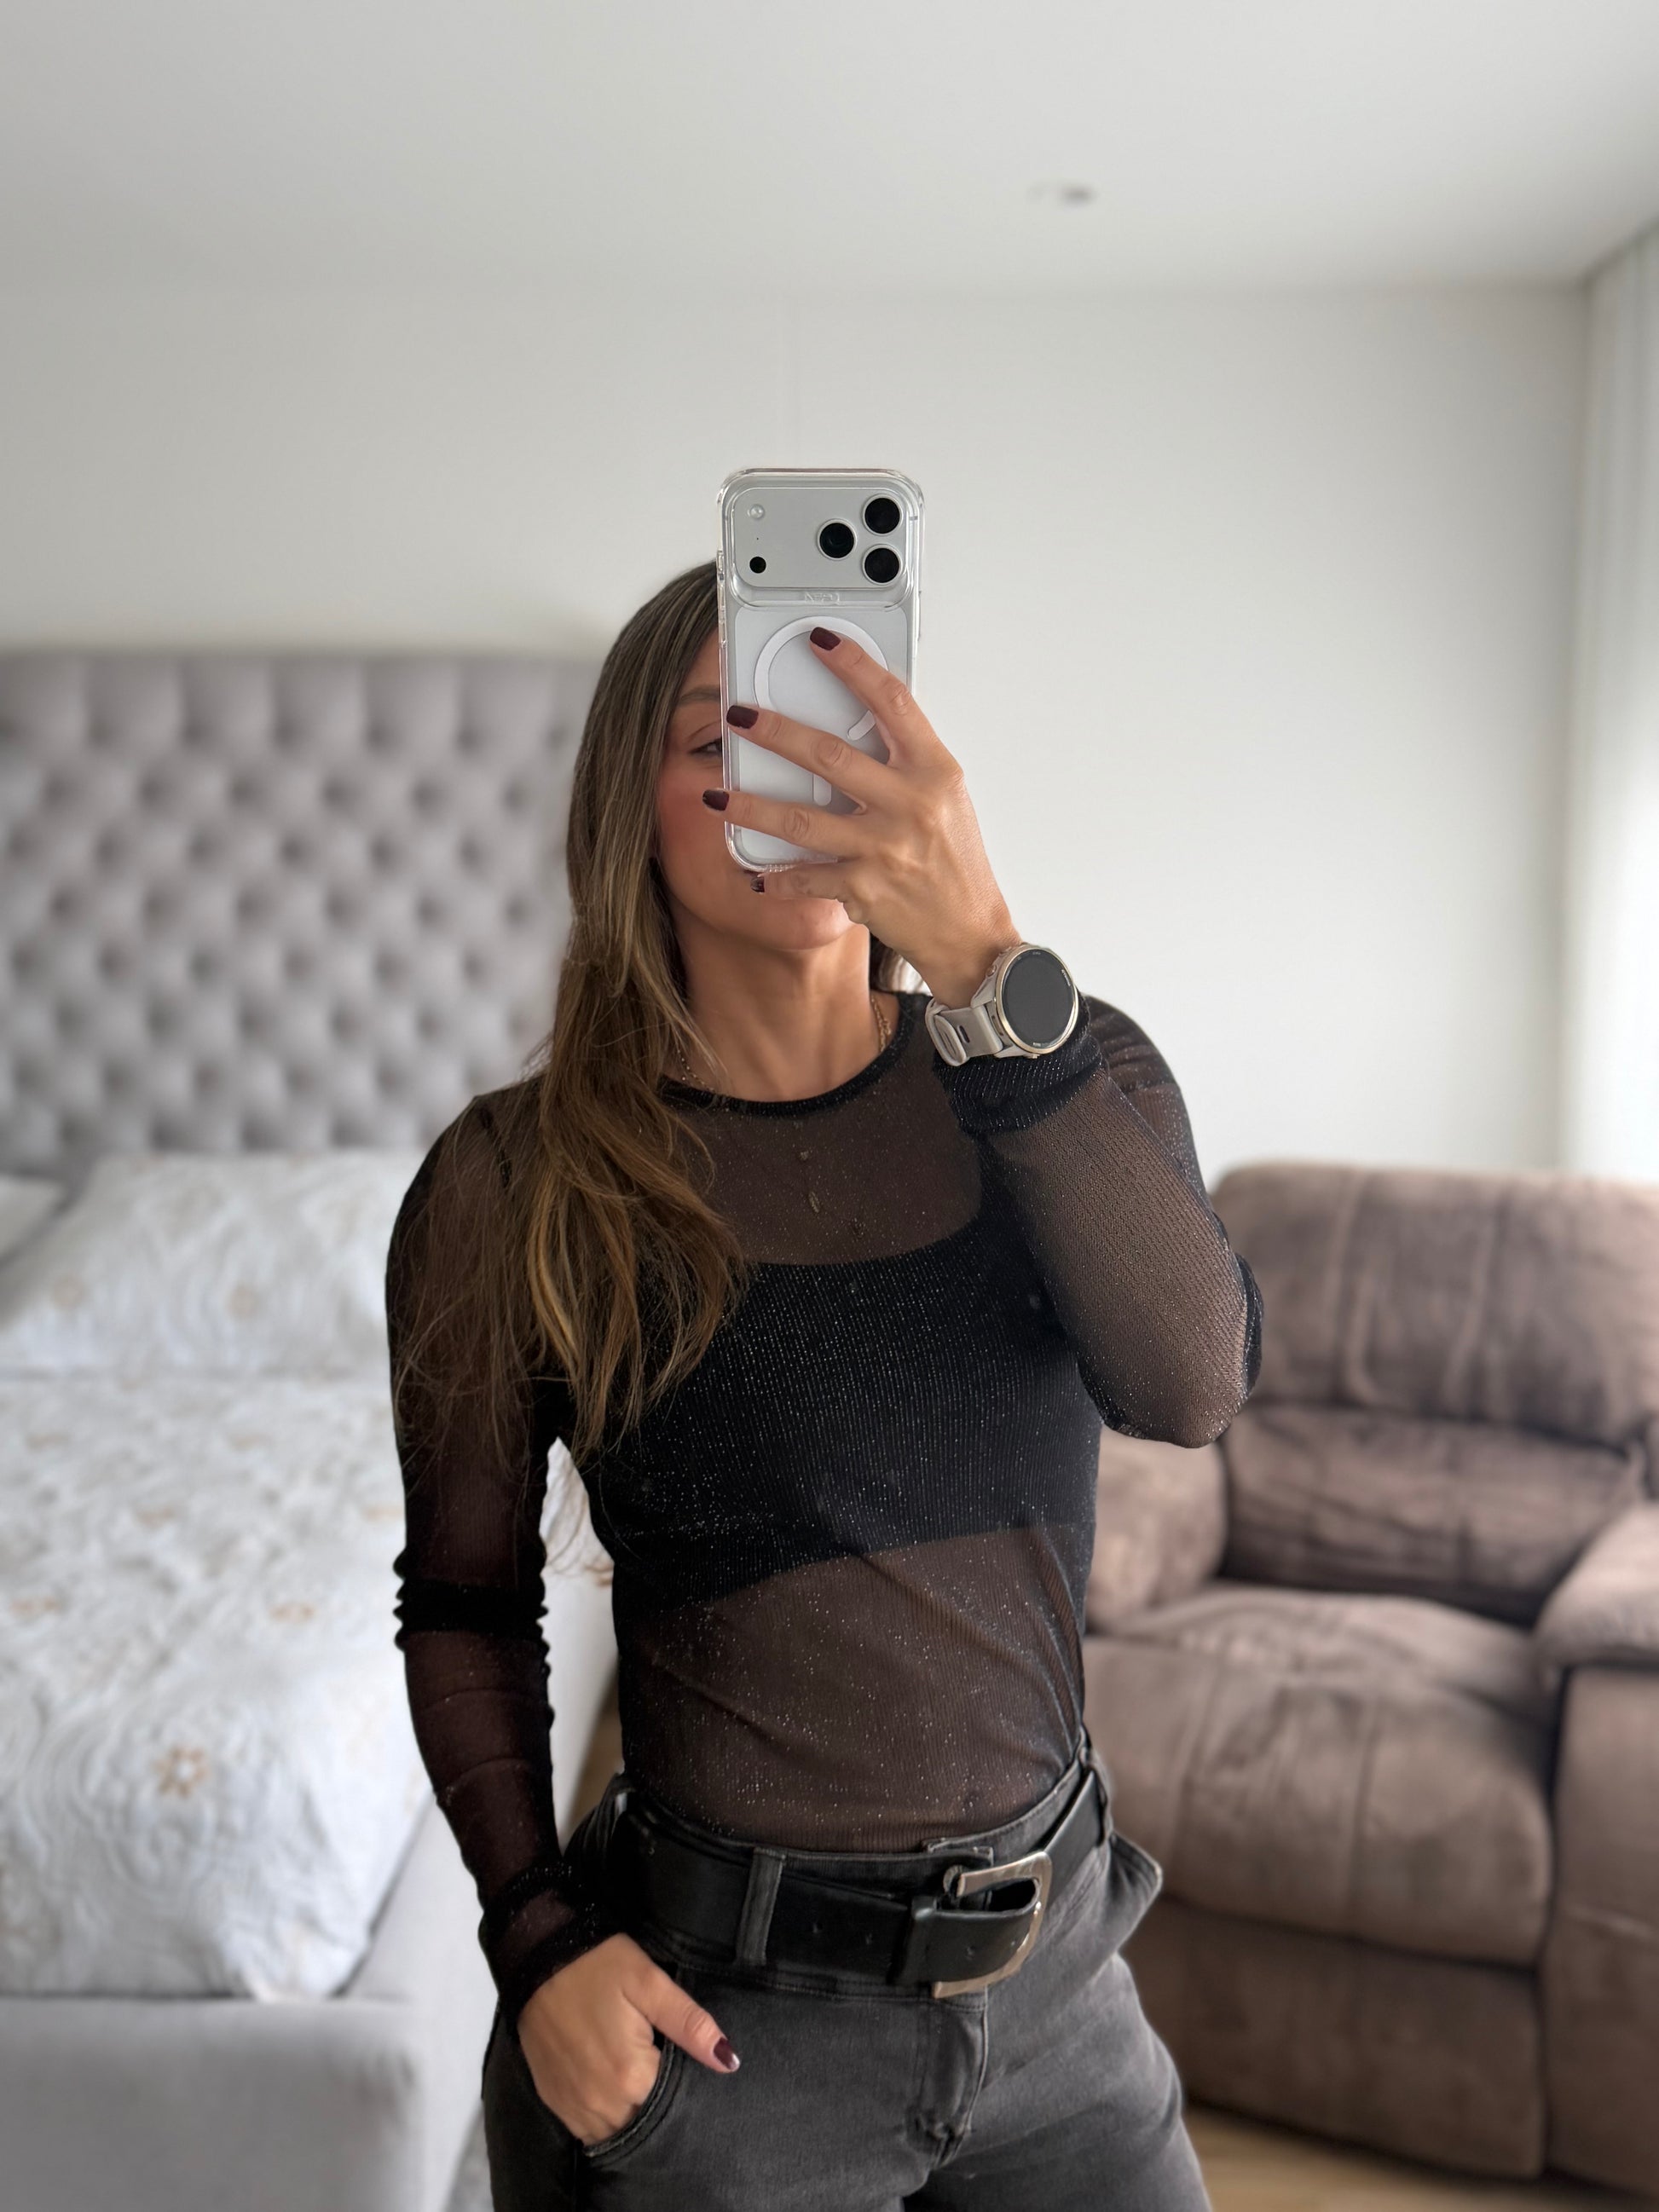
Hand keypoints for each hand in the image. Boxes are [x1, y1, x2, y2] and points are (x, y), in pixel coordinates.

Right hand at [516, 1932, 738, 2144]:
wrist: (537, 1958)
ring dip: (632, 2118)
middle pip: (645, 2126)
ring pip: (615, 2133)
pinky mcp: (553, 2102)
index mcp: (631, 2077)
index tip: (690, 2073)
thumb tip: (728, 2061)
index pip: (674, 2107)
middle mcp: (601, 2103)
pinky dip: (605, 2119)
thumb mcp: (649, 1983)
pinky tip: (614, 2094)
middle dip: (660, 2109)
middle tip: (668, 2077)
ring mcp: (573, 2107)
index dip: (687, 2091)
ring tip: (642, 2085)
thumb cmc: (598, 1966)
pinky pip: (587, 2130)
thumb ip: (689, 2024)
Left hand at [712, 629, 1020, 1005]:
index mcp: (935, 771)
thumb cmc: (956, 863)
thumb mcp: (945, 798)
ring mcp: (885, 848)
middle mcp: (911, 805)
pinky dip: (778, 875)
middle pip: (830, 754)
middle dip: (774, 731)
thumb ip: (904, 761)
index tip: (819, 640)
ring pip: (802, 819)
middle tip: (737, 715)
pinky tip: (756, 872)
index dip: (853, 665)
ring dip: (753, 805)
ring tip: (717, 794)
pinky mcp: (864, 889)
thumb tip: (855, 722)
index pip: (892, 701)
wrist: (971, 933)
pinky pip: (806, 876)